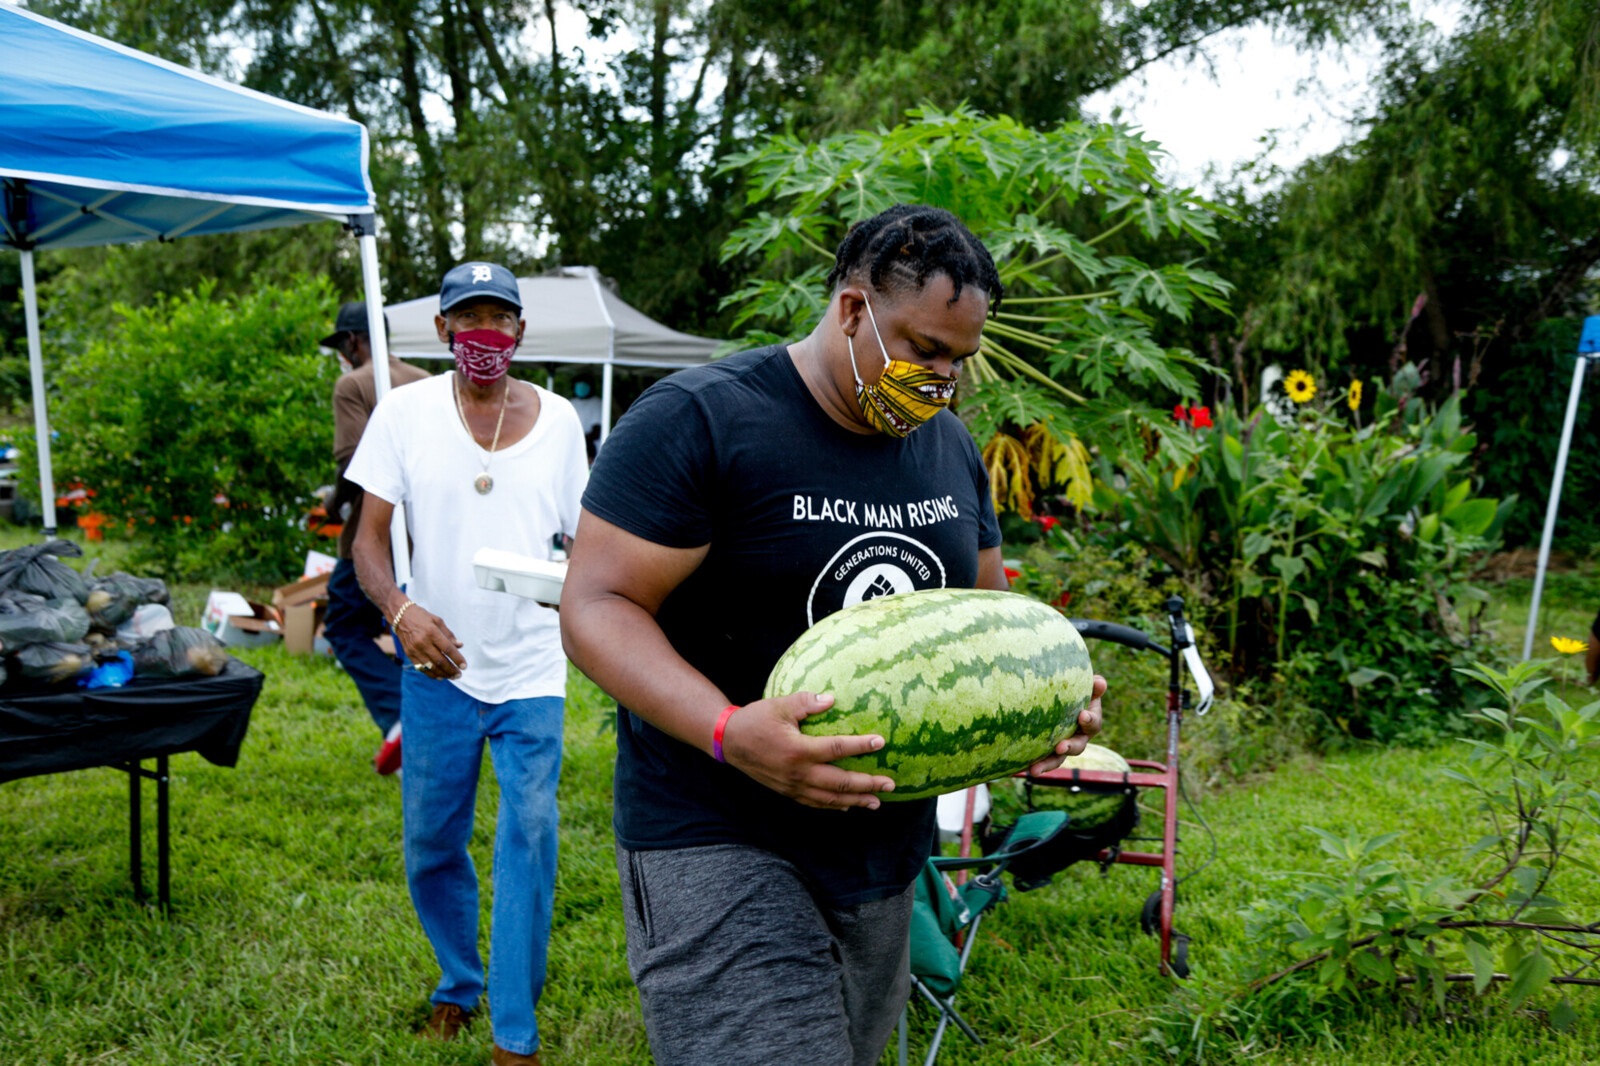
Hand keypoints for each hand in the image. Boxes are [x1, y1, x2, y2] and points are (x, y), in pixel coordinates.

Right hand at [395, 603, 466, 679]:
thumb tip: (460, 645)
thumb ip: (449, 634)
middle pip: (440, 660)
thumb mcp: (437, 621)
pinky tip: (440, 676)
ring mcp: (415, 650)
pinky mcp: (409, 654)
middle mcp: (423, 642)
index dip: (457, 659)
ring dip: (443, 674)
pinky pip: (421, 668)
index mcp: (432, 632)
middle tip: (459, 675)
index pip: (447, 649)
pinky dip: (431, 674)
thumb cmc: (422, 617)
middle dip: (451, 670)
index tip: (464, 666)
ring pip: (431, 666)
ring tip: (452, 677)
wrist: (400, 616)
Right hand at [719, 692, 897, 810]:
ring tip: (877, 802)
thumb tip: (831, 699)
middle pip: (840, 783)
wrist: (729, 742)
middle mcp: (798, 773)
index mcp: (798, 750)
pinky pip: (815, 802)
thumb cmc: (755, 720)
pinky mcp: (787, 791)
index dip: (860, 746)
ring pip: (830, 799)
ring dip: (856, 801)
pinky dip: (834, 805)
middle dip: (867, 785)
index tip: (881, 742)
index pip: (836, 749)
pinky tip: (848, 806)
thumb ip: (806, 702)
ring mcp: (793, 786)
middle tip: (890, 785)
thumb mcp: (779, 705)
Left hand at [1028, 674, 1105, 775]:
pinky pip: (1041, 760)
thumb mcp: (1082, 684)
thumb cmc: (1070, 687)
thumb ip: (1092, 684)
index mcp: (1089, 720)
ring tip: (1034, 770)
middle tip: (1060, 747)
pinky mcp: (1047, 751)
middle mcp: (1078, 736)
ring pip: (1058, 758)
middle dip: (1069, 747)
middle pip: (1078, 746)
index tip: (1083, 716)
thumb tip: (1101, 683)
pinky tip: (1022, 769)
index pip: (1093, 723)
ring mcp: (1062, 746)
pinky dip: (1034, 765)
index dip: (1090, 720)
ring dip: (1047, 764)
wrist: (1053, 695)